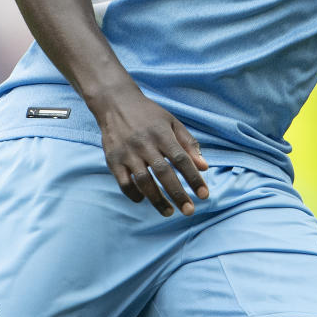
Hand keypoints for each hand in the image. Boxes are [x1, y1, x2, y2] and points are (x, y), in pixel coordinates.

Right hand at [93, 82, 209, 216]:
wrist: (115, 103)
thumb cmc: (149, 114)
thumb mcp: (172, 122)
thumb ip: (188, 144)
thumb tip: (204, 167)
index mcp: (162, 134)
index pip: (182, 160)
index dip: (194, 179)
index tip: (204, 195)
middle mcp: (145, 144)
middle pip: (164, 173)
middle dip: (178, 194)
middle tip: (189, 211)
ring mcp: (127, 153)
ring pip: (144, 182)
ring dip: (157, 200)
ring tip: (169, 212)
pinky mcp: (113, 160)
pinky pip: (124, 183)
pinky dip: (134, 194)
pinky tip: (143, 200)